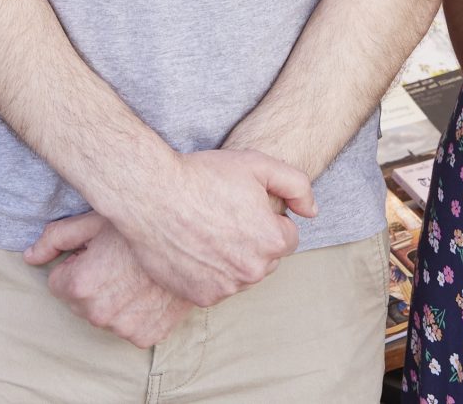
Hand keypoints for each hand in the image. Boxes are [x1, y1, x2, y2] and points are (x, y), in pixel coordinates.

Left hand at [26, 215, 190, 347]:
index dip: (77, 264)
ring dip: (112, 300)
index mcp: (80, 286)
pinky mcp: (146, 336)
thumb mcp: (92, 221)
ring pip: (104, 315)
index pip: (58, 282)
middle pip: (79, 302)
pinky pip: (129, 328)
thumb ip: (55, 239)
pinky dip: (136, 313)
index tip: (97, 253)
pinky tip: (148, 291)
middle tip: (117, 261)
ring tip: (134, 273)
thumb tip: (29, 257)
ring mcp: (123, 328)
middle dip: (91, 284)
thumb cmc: (138, 224)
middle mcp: (99, 314)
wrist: (189, 237)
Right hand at [96, 148, 317, 306]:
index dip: (268, 218)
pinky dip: (210, 273)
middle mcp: (252, 271)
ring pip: (242, 275)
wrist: (151, 196)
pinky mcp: (201, 298)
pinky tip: (195, 248)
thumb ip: (296, 185)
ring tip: (208, 230)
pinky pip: (217, 287)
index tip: (244, 205)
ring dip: (233, 259)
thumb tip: (311, 213)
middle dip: (254, 242)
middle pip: (266, 259)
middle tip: (225, 217)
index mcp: (271, 241)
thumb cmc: (202, 176)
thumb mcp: (257, 165)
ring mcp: (226, 288)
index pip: (287, 237)